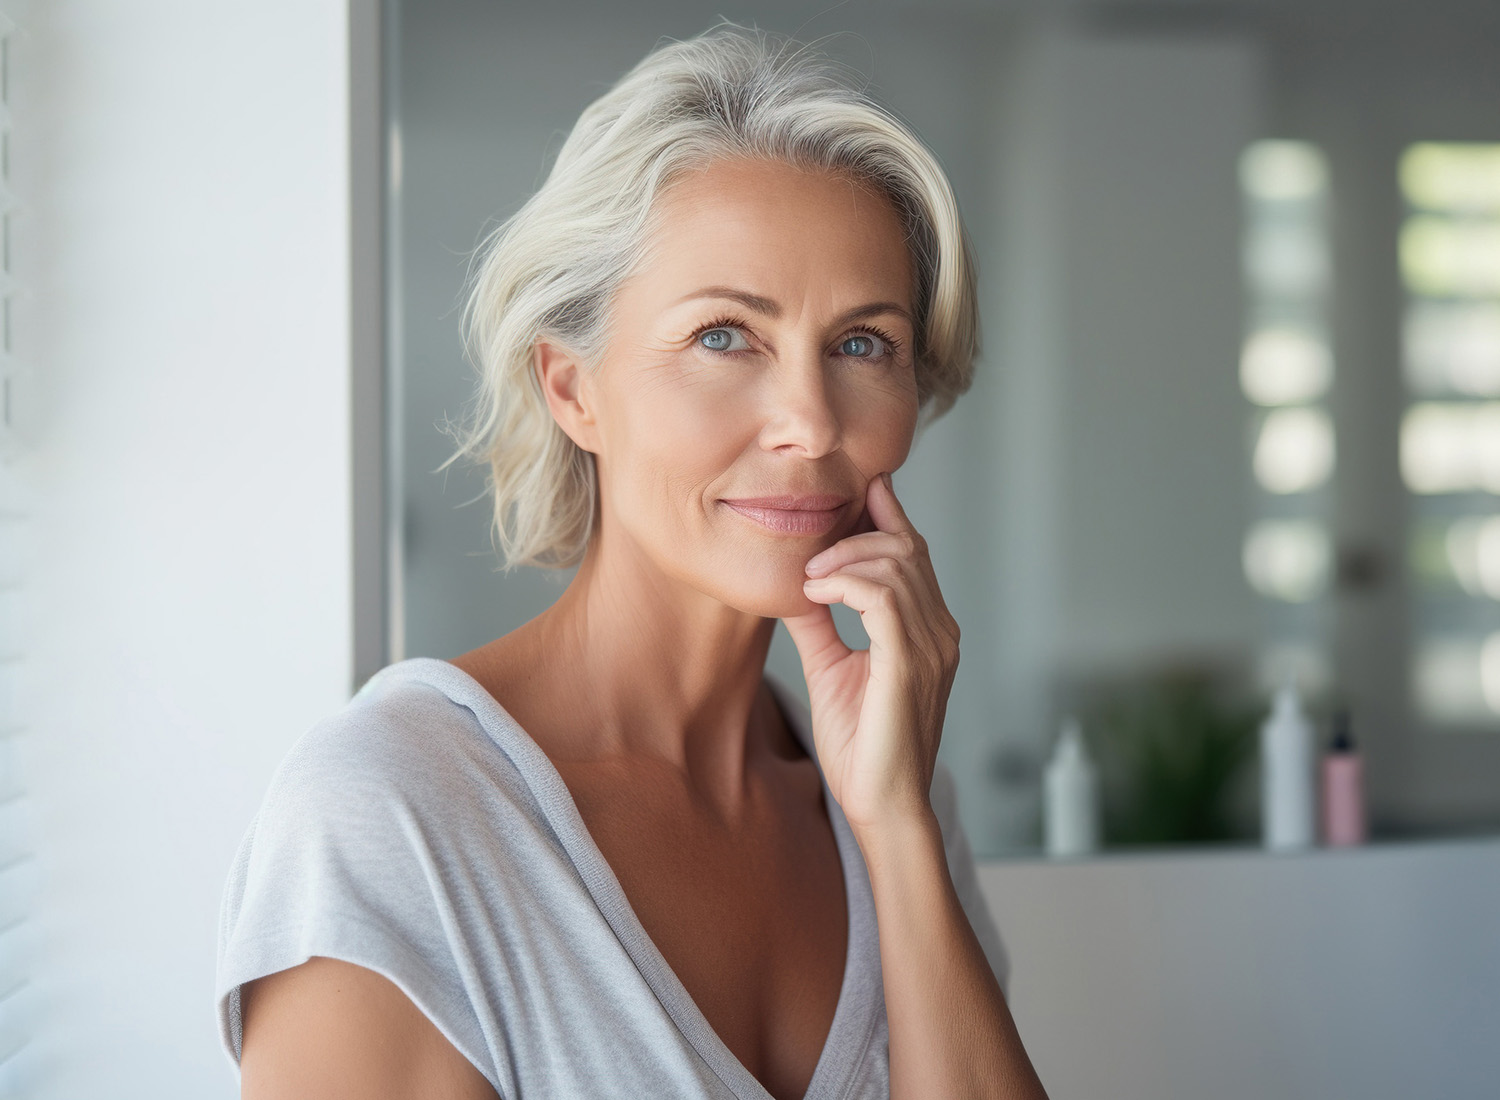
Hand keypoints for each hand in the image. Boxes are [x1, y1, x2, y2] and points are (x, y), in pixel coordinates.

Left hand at [781, 473, 959, 834]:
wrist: (881, 804)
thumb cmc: (862, 745)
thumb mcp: (830, 667)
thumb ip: (819, 623)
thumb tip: (791, 582)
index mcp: (929, 630)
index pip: (914, 554)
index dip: (887, 514)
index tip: (853, 493)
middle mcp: (940, 632)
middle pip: (907, 548)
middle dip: (855, 534)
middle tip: (812, 554)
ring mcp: (932, 647)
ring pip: (895, 564)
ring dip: (844, 557)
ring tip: (808, 577)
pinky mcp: (909, 664)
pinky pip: (881, 597)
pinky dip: (844, 583)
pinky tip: (815, 592)